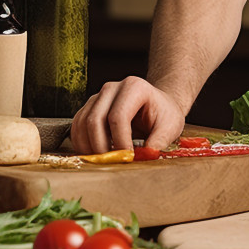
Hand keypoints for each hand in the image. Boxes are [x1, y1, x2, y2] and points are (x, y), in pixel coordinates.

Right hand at [70, 77, 185, 153]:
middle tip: (113, 162)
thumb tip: (145, 156)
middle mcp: (112, 88)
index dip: (120, 141)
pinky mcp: (89, 107)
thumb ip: (159, 140)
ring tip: (105, 160)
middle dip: (101, 146)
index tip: (127, 157)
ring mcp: (98, 96)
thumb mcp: (171, 126)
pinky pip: (76, 126)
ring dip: (89, 147)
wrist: (157, 106)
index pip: (118, 117)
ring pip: (82, 123)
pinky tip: (95, 154)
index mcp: (134, 87)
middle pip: (95, 120)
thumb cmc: (164, 114)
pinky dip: (82, 143)